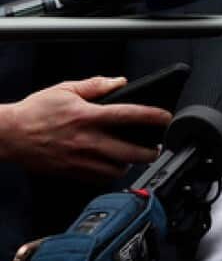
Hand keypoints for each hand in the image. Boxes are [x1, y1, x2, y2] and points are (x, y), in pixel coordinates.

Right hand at [0, 77, 170, 179]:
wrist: (8, 135)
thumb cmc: (35, 112)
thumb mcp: (65, 90)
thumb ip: (96, 85)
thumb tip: (120, 82)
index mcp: (88, 117)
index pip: (129, 116)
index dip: (153, 117)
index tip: (167, 117)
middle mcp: (87, 140)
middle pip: (131, 152)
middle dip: (151, 150)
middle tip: (156, 145)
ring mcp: (81, 160)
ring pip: (118, 169)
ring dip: (131, 162)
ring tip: (134, 154)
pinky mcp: (73, 173)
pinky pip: (101, 179)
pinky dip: (112, 173)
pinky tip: (113, 163)